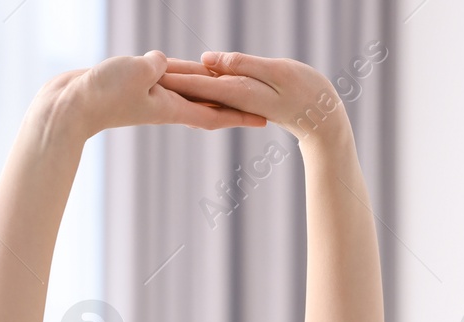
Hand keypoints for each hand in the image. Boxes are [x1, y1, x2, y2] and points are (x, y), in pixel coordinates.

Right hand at [42, 51, 267, 138]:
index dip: (239, 115)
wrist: (68, 106)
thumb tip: (161, 62)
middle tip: (259, 104)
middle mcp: (163, 103)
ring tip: (232, 86)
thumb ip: (157, 66)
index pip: (213, 113)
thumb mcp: (137, 72)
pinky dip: (181, 73)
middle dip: (233, 103)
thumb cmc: (102, 93)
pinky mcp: (134, 86)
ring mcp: (148, 96)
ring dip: (209, 88)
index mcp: (170, 107)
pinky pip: (165, 77)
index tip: (263, 119)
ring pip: (187, 88)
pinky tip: (187, 70)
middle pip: (206, 102)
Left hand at [157, 52, 348, 145]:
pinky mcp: (243, 98)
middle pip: (193, 89)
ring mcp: (237, 101)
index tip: (148, 71)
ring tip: (155, 73)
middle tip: (138, 71)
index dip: (172, 75)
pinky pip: (214, 93)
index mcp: (235, 92)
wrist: (325, 119)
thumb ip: (241, 65)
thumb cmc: (309, 92)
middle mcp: (231, 100)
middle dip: (167, 80)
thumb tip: (207, 59)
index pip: (196, 83)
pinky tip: (186, 82)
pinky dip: (198, 86)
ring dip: (180, 83)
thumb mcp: (276, 72)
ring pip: (202, 91)